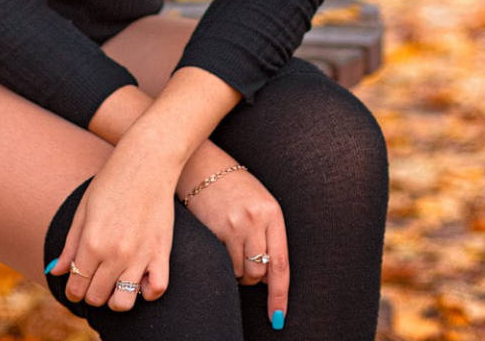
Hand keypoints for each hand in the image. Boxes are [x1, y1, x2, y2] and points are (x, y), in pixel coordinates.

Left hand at [46, 137, 178, 311]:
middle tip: (93, 280)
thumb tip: (55, 271)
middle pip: (97, 298)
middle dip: (90, 294)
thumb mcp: (83, 211)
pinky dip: (146, 292)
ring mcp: (140, 255)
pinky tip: (139, 279)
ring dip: (115, 298)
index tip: (75, 284)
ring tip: (114, 284)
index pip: (76, 287)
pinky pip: (156, 289)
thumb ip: (70, 246)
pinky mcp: (161, 252)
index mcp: (92, 243)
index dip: (72, 290)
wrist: (147, 163)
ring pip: (123, 302)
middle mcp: (115, 254)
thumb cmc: (110, 183)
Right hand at [179, 161, 289, 328]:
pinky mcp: (213, 231)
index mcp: (272, 213)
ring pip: (240, 272)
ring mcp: (233, 226)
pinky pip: (223, 264)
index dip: (279, 295)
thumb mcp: (261, 203)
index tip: (277, 316)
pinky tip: (221, 243)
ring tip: (233, 247)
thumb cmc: (235, 187)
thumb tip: (269, 276)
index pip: (280, 264)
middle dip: (255, 277)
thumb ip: (269, 235)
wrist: (203, 167)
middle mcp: (254, 220)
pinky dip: (224, 263)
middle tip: (247, 259)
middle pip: (259, 273)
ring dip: (238, 270)